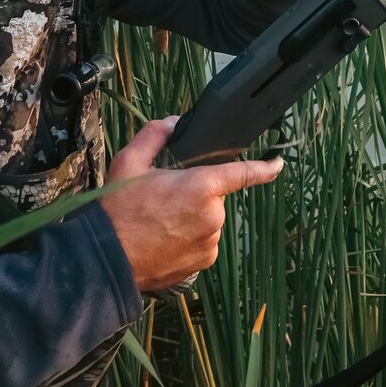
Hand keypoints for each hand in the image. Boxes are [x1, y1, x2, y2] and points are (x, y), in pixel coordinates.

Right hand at [100, 116, 283, 293]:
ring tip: (159, 223)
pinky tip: (164, 240)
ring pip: (208, 221)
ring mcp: (210, 242)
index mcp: (201, 187)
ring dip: (191, 218)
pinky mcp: (203, 263)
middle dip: (194, 194)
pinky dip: (188, 239)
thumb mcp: (129, 162)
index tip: (278, 164)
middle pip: (213, 196)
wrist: (108, 260)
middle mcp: (213, 216)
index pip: (243, 173)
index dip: (264, 167)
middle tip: (163, 199)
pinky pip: (203, 243)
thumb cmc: (118, 211)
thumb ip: (155, 135)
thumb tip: (173, 123)